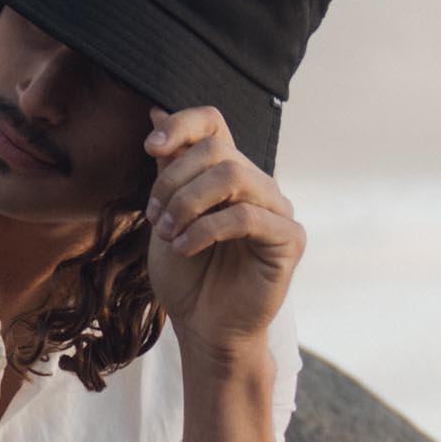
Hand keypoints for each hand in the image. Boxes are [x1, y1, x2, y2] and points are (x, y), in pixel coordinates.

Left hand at [142, 106, 304, 352]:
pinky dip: (206, 228)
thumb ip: (168, 170)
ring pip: (232, 175)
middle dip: (174, 180)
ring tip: (169, 233)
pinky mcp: (288, 239)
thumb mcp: (166, 216)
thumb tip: (155, 112)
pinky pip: (246, 215)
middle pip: (217, 149)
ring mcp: (277, 210)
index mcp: (228, 174)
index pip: (214, 123)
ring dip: (188, 203)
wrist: (204, 329)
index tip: (152, 147)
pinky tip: (187, 247)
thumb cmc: (187, 277)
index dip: (183, 124)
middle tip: (154, 217)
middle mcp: (257, 185)